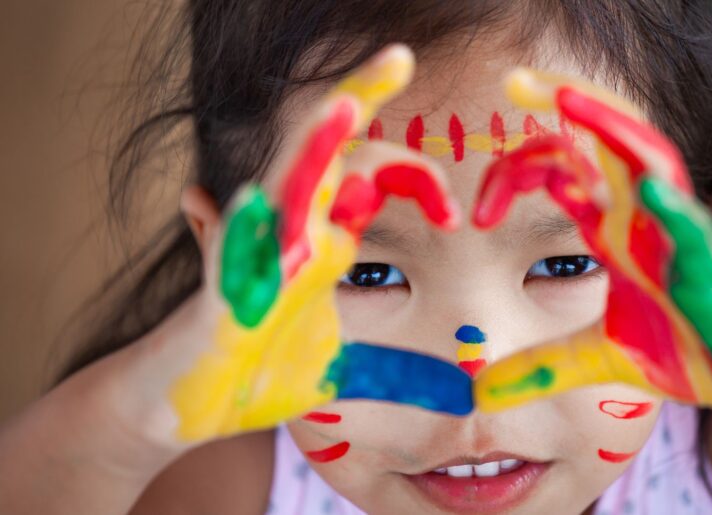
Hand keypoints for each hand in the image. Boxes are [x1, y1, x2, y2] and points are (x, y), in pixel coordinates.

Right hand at [131, 45, 470, 445]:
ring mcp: (251, 260)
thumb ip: (392, 370)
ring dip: (311, 144)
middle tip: (400, 56)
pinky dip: (232, 232)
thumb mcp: (342, 373)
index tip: (455, 217)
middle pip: (328, 151)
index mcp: (321, 240)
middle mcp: (288, 234)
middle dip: (360, 98)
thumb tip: (450, 385)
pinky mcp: (218, 299)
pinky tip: (232, 202)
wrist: (186, 408)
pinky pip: (224, 255)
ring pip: (282, 184)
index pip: (369, 175)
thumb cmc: (258, 375)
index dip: (415, 178)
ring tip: (343, 105)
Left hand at [472, 68, 711, 413]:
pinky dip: (677, 209)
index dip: (519, 172)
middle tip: (516, 80)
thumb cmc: (688, 350)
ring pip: (652, 166)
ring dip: (615, 129)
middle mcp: (646, 221)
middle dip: (568, 104)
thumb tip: (482, 388)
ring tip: (571, 100)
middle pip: (608, 143)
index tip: (480, 214)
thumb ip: (542, 367)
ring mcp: (682, 241)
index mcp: (616, 229)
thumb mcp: (598, 357)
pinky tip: (651, 192)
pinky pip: (698, 231)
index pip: (565, 170)